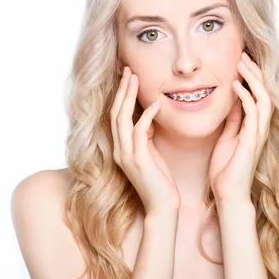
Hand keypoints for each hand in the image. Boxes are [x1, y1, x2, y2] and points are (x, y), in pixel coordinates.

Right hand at [111, 66, 180, 214]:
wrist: (162, 208)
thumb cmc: (160, 182)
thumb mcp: (151, 154)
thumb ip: (146, 137)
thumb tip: (148, 119)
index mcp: (121, 148)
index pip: (116, 116)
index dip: (120, 95)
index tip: (128, 77)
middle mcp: (120, 150)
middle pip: (115, 113)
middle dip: (122, 90)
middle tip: (128, 70)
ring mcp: (127, 155)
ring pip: (122, 119)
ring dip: (129, 97)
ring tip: (136, 78)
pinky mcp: (139, 160)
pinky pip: (140, 132)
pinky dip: (147, 116)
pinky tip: (156, 104)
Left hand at [208, 52, 274, 202]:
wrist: (227, 193)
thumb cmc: (225, 169)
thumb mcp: (226, 138)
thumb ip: (231, 121)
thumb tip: (230, 102)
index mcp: (252, 127)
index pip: (257, 95)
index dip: (251, 77)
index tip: (239, 61)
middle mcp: (259, 128)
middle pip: (264, 92)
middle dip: (254, 72)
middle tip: (242, 54)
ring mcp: (258, 134)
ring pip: (263, 99)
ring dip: (253, 79)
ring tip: (241, 63)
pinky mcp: (252, 141)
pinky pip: (253, 113)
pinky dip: (245, 97)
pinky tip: (235, 85)